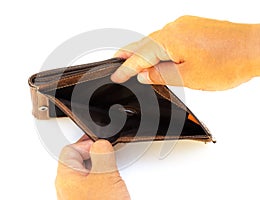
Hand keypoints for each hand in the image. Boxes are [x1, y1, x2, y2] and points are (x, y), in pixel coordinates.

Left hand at [55, 138, 129, 199]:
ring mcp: (77, 197)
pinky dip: (102, 179)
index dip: (87, 142)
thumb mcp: (104, 176)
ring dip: (99, 167)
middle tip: (107, 152)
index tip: (101, 143)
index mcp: (66, 176)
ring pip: (86, 173)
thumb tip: (100, 143)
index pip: (70, 149)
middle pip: (77, 160)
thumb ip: (101, 154)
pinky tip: (112, 182)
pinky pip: (92, 185)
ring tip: (111, 166)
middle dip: (94, 154)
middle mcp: (68, 186)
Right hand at [111, 15, 259, 89]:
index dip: (126, 68)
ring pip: (156, 39)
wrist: (255, 48)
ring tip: (133, 60)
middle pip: (144, 43)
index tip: (116, 75)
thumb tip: (143, 74)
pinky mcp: (193, 26)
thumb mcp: (188, 77)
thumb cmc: (229, 62)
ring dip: (144, 50)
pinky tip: (157, 54)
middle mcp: (174, 27)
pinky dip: (159, 46)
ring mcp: (185, 25)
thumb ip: (160, 75)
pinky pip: (168, 36)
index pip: (140, 56)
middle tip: (115, 61)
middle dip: (128, 53)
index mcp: (169, 39)